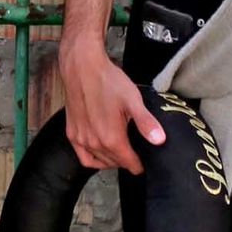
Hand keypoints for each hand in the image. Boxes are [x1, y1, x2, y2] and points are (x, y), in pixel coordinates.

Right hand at [59, 38, 166, 175]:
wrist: (82, 67)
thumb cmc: (107, 81)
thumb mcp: (133, 100)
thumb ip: (146, 123)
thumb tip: (160, 140)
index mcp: (111, 138)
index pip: (129, 163)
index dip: (140, 164)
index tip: (145, 162)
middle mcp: (94, 143)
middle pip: (115, 163)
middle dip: (127, 161)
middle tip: (136, 153)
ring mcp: (81, 139)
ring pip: (100, 161)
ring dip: (112, 161)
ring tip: (122, 152)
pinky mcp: (71, 133)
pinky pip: (84, 157)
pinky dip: (94, 160)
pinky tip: (101, 154)